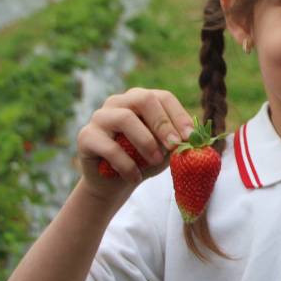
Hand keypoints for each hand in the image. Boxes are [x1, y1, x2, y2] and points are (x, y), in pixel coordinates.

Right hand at [75, 88, 194, 197]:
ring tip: (155, 161)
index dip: (178, 116)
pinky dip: (126, 164)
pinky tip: (135, 177)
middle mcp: (119, 102)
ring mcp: (100, 116)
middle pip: (143, 99)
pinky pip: (108, 146)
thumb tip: (195, 140)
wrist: (114, 183)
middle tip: (174, 146)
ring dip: (145, 141)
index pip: (163, 97)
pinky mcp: (86, 136)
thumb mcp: (165, 151)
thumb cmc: (143, 161)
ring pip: (125, 118)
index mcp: (141, 100)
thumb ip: (177, 143)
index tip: (190, 137)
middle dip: (162, 123)